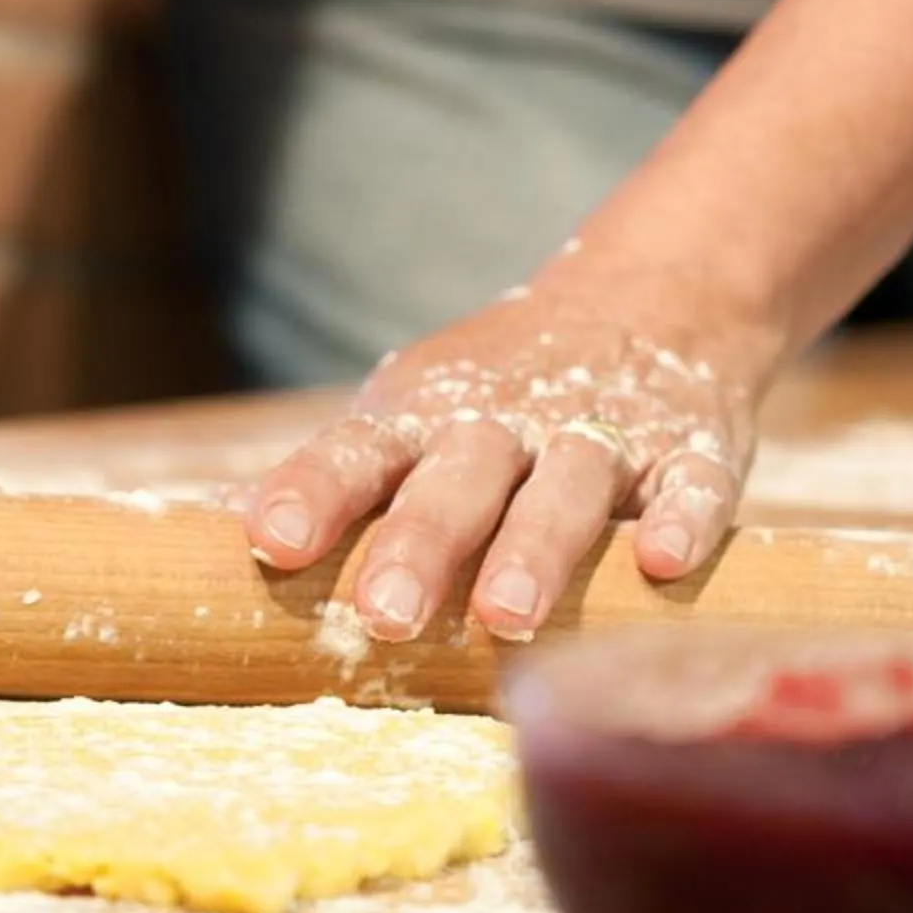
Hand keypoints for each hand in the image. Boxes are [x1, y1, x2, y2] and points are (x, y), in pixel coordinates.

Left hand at [244, 278, 779, 642]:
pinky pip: (689, 486)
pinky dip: (682, 520)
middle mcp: (503, 421)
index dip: (313, 495)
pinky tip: (661, 563)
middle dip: (419, 545)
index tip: (269, 542)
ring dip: (536, 550)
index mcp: (422, 416)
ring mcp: (600, 432)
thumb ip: (343, 481)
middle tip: (385, 615)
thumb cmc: (494, 396)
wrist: (652, 296)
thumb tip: (222, 536)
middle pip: (456, 483)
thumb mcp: (413, 416)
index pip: (355, 455)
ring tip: (504, 616)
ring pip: (565, 490)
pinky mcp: (690, 448)